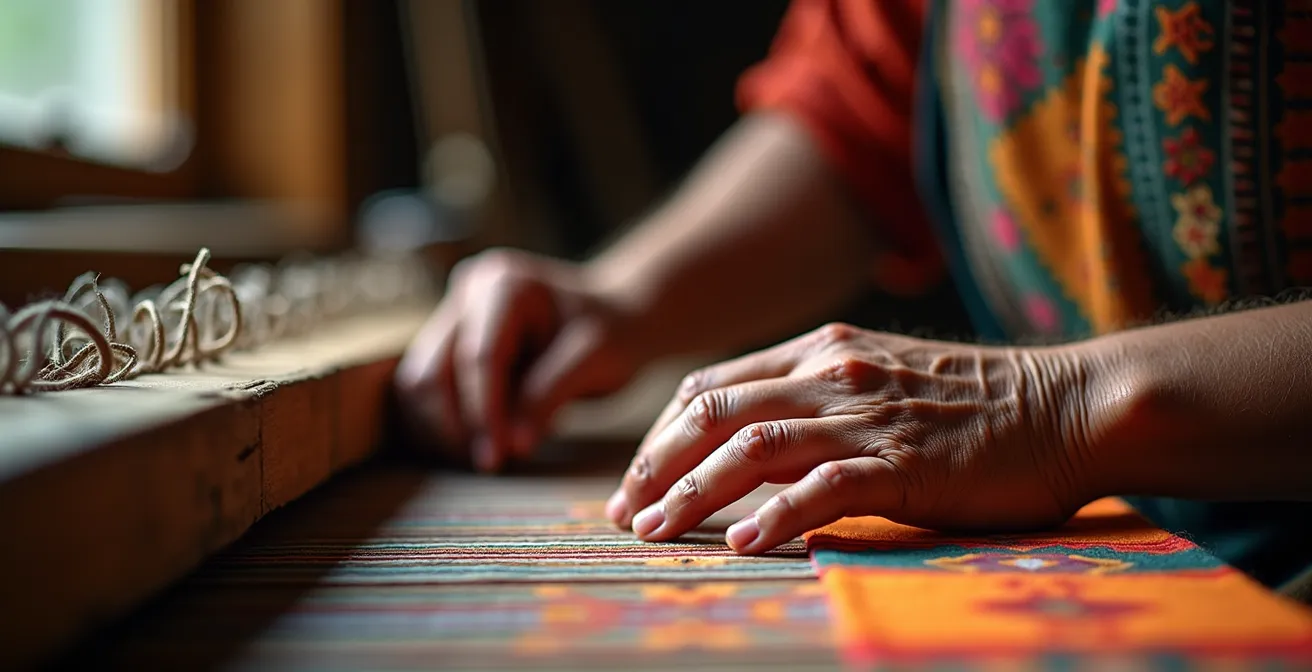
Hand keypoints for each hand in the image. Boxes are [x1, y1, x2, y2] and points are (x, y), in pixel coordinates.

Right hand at [396, 248, 645, 470]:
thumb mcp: (594, 361)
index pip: (479, 356)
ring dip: (447, 425)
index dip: (484, 411)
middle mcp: (468, 292)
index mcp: (503, 284)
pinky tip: (481, 438)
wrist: (614, 318)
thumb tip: (513, 445)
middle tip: (494, 462)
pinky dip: (447, 421)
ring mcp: (454, 315)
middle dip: (459, 423)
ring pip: (420, 382)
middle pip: (436, 370)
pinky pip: (428, 389)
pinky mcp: (449, 342)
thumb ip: (549, 397)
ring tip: (491, 451)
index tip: (498, 456)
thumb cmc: (611, 333)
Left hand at [605, 323, 1104, 552]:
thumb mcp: (881, 381)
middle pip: (715, 413)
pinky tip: (742, 544)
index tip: (637, 479)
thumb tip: (750, 444)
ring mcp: (867, 414)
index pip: (712, 386)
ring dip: (694, 492)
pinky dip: (774, 515)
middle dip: (657, 464)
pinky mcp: (903, 461)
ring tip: (657, 532)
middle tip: (625, 513)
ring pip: (752, 447)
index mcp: (821, 350)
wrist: (1069, 406)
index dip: (662, 434)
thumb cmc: (976, 407)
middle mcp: (832, 372)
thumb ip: (817, 399)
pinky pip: (822, 486)